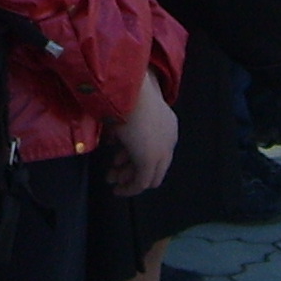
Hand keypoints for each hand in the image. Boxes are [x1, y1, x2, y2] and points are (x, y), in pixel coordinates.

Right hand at [107, 72, 177, 195]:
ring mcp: (161, 152)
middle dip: (131, 171)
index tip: (118, 161)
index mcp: (169, 126)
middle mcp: (169, 140)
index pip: (158, 153)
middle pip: (155, 167)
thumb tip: (114, 142)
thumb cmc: (128, 94)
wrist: (130, 89)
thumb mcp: (130, 112)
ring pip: (147, 176)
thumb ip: (129, 130)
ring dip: (128, 179)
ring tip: (111, 180)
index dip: (138, 158)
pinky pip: (141, 183)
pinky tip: (118, 191)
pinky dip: (129, 189)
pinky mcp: (150, 161)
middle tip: (113, 175)